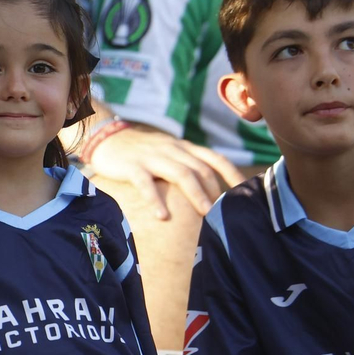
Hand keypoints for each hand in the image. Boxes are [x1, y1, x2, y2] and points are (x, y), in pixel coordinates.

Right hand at [85, 124, 243, 219]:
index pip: (215, 159)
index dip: (232, 175)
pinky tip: (162, 217)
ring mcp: (152, 157)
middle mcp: (172, 149)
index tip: (246, 193)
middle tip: (224, 214)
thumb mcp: (168, 151)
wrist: (107, 137)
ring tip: (205, 215)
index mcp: (183, 147)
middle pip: (200, 169)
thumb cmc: (141, 150)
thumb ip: (187, 164)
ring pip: (180, 174)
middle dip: (215, 192)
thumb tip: (211, 189)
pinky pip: (146, 183)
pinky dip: (155, 200)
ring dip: (195, 195)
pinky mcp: (132, 166)